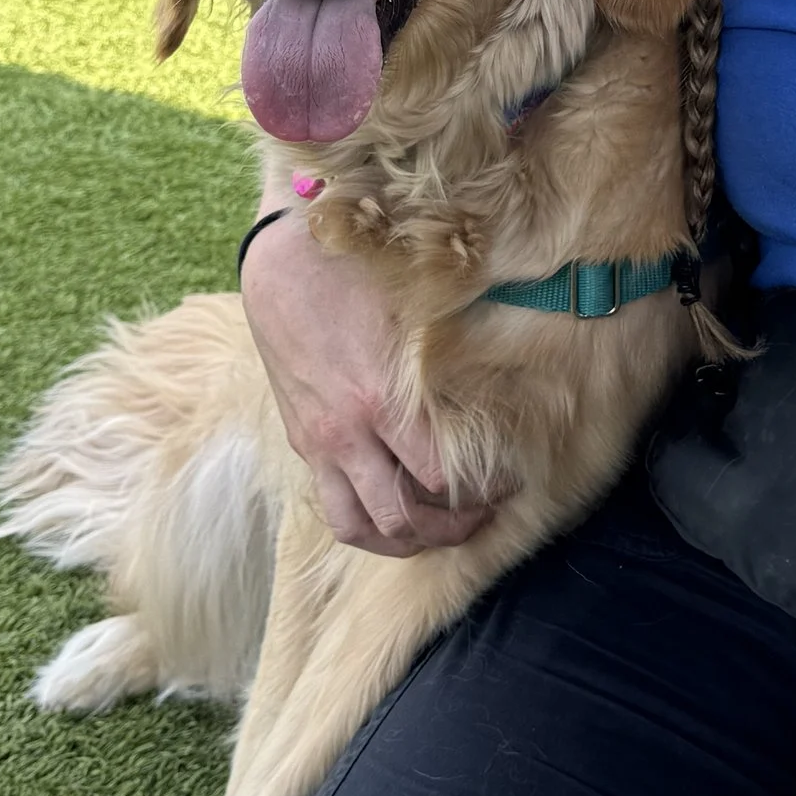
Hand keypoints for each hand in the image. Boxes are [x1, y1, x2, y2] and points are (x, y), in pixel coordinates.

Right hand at [240, 211, 511, 557]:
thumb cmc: (359, 271)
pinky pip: (331, 502)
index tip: (513, 482)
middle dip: (449, 529)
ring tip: (437, 529)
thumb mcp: (416, 308)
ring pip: (357, 527)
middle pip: (401, 520)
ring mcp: (318, 442)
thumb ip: (452, 359)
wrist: (282, 254)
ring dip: (402, 540)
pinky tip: (395, 504)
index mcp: (381, 401)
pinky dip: (366, 517)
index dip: (484, 490)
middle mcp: (346, 433)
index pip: (440, 478)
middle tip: (482, 515)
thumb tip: (508, 381)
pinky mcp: (301, 440)